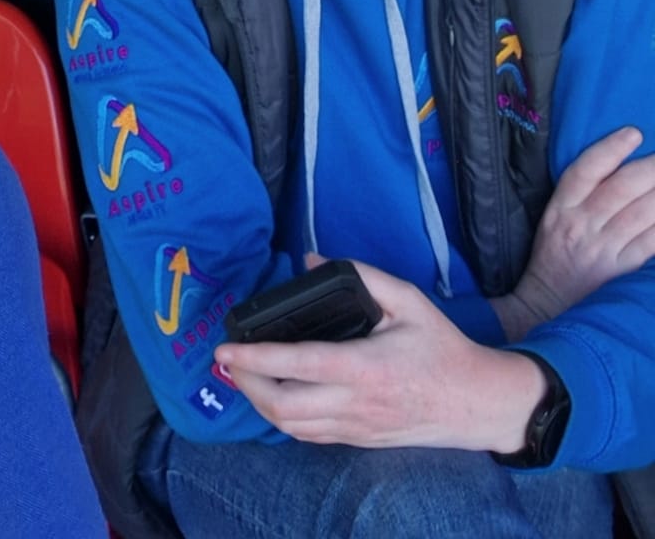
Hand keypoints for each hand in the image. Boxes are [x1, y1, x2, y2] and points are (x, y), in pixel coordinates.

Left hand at [214, 261, 546, 453]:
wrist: (477, 403)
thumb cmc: (442, 347)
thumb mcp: (407, 300)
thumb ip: (360, 275)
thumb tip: (311, 260)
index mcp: (365, 368)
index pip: (297, 366)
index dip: (255, 358)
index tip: (225, 347)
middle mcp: (355, 404)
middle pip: (283, 407)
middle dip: (246, 384)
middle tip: (227, 358)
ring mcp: (356, 428)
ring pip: (292, 427)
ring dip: (259, 403)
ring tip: (243, 373)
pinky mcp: (359, 440)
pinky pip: (310, 435)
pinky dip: (283, 417)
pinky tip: (274, 394)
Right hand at [494, 127, 654, 340]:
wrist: (546, 303)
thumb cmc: (551, 254)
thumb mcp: (552, 217)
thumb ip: (578, 193)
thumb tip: (616, 165)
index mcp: (560, 208)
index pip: (584, 171)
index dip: (610, 149)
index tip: (633, 133)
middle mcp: (582, 225)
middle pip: (621, 189)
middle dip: (650, 169)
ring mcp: (603, 250)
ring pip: (640, 215)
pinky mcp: (620, 272)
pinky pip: (649, 245)